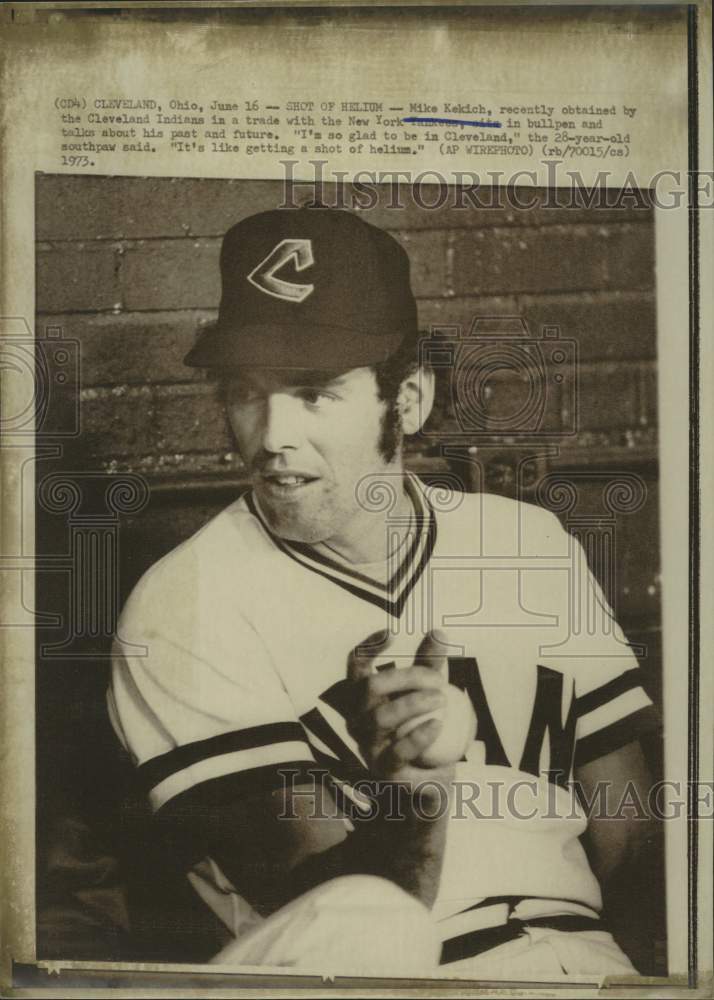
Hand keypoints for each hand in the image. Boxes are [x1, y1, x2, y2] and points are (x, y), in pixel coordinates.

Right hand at [346, 630, 456, 789]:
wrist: (428, 780)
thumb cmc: (423, 726)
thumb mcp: (429, 692)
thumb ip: (431, 664)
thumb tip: (439, 632)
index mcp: (365, 696)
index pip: (356, 665)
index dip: (368, 647)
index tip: (392, 633)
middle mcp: (358, 718)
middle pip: (371, 687)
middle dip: (406, 677)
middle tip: (438, 680)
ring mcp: (367, 745)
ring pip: (381, 717)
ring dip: (414, 704)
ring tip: (442, 698)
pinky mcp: (382, 770)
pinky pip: (397, 750)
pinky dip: (419, 735)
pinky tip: (438, 723)